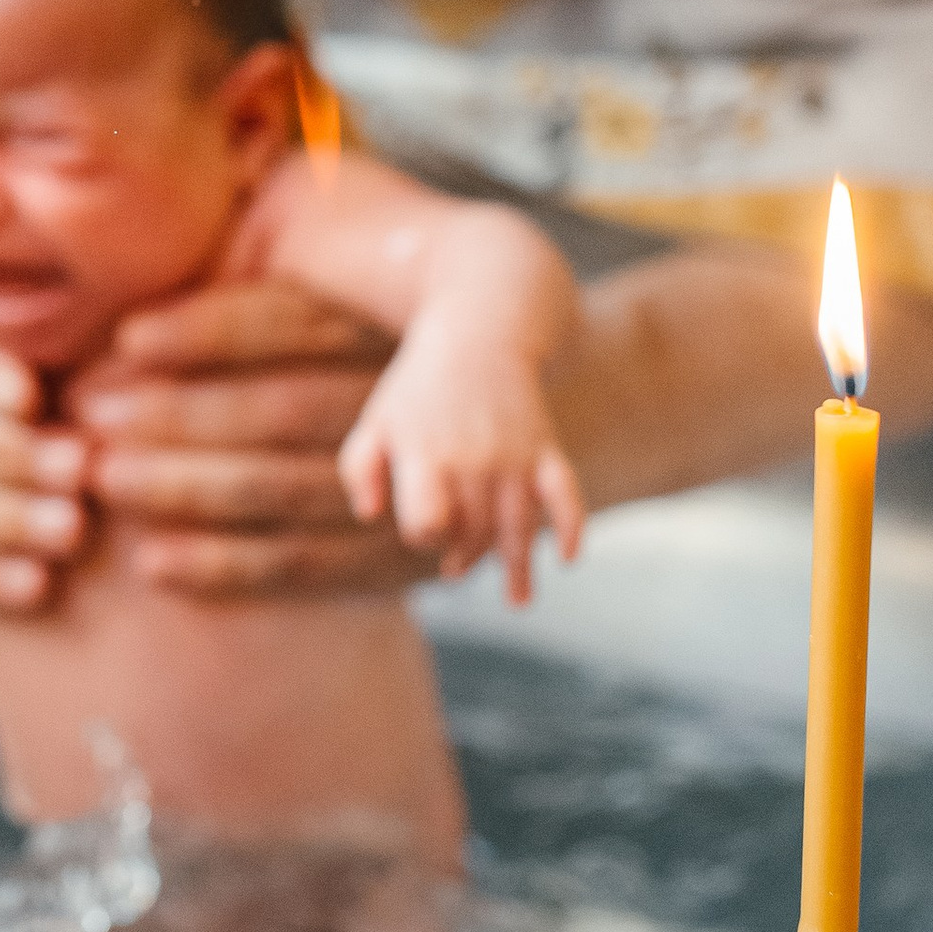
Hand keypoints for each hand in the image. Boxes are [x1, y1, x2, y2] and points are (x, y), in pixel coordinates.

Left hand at [68, 282, 426, 599]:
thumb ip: (249, 248)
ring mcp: (408, 487)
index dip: (205, 329)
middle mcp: (406, 403)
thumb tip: (150, 226)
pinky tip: (149, 563)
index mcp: (384, 321)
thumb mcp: (310, 262)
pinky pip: (303, 567)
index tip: (124, 337)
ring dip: (184, 489)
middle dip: (177, 415)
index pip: (292, 321)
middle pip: (284, 409)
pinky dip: (223, 568)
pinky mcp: (396, 562)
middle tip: (85, 415)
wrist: (445, 435)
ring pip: (285, 489)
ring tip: (99, 478)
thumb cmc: (324, 331)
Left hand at [337, 345, 586, 602]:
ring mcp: (515, 457)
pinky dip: (573, 527)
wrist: (479, 332)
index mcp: (427, 456)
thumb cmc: (418, 387)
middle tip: (456, 569)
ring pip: (519, 527)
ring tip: (516, 599)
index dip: (424, 535)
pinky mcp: (546, 448)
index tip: (424, 529)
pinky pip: (566, 495)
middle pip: (475, 533)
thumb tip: (369, 516)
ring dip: (518, 568)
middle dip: (465, 557)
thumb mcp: (376, 421)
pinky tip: (569, 560)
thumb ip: (359, 469)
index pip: (429, 523)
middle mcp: (474, 461)